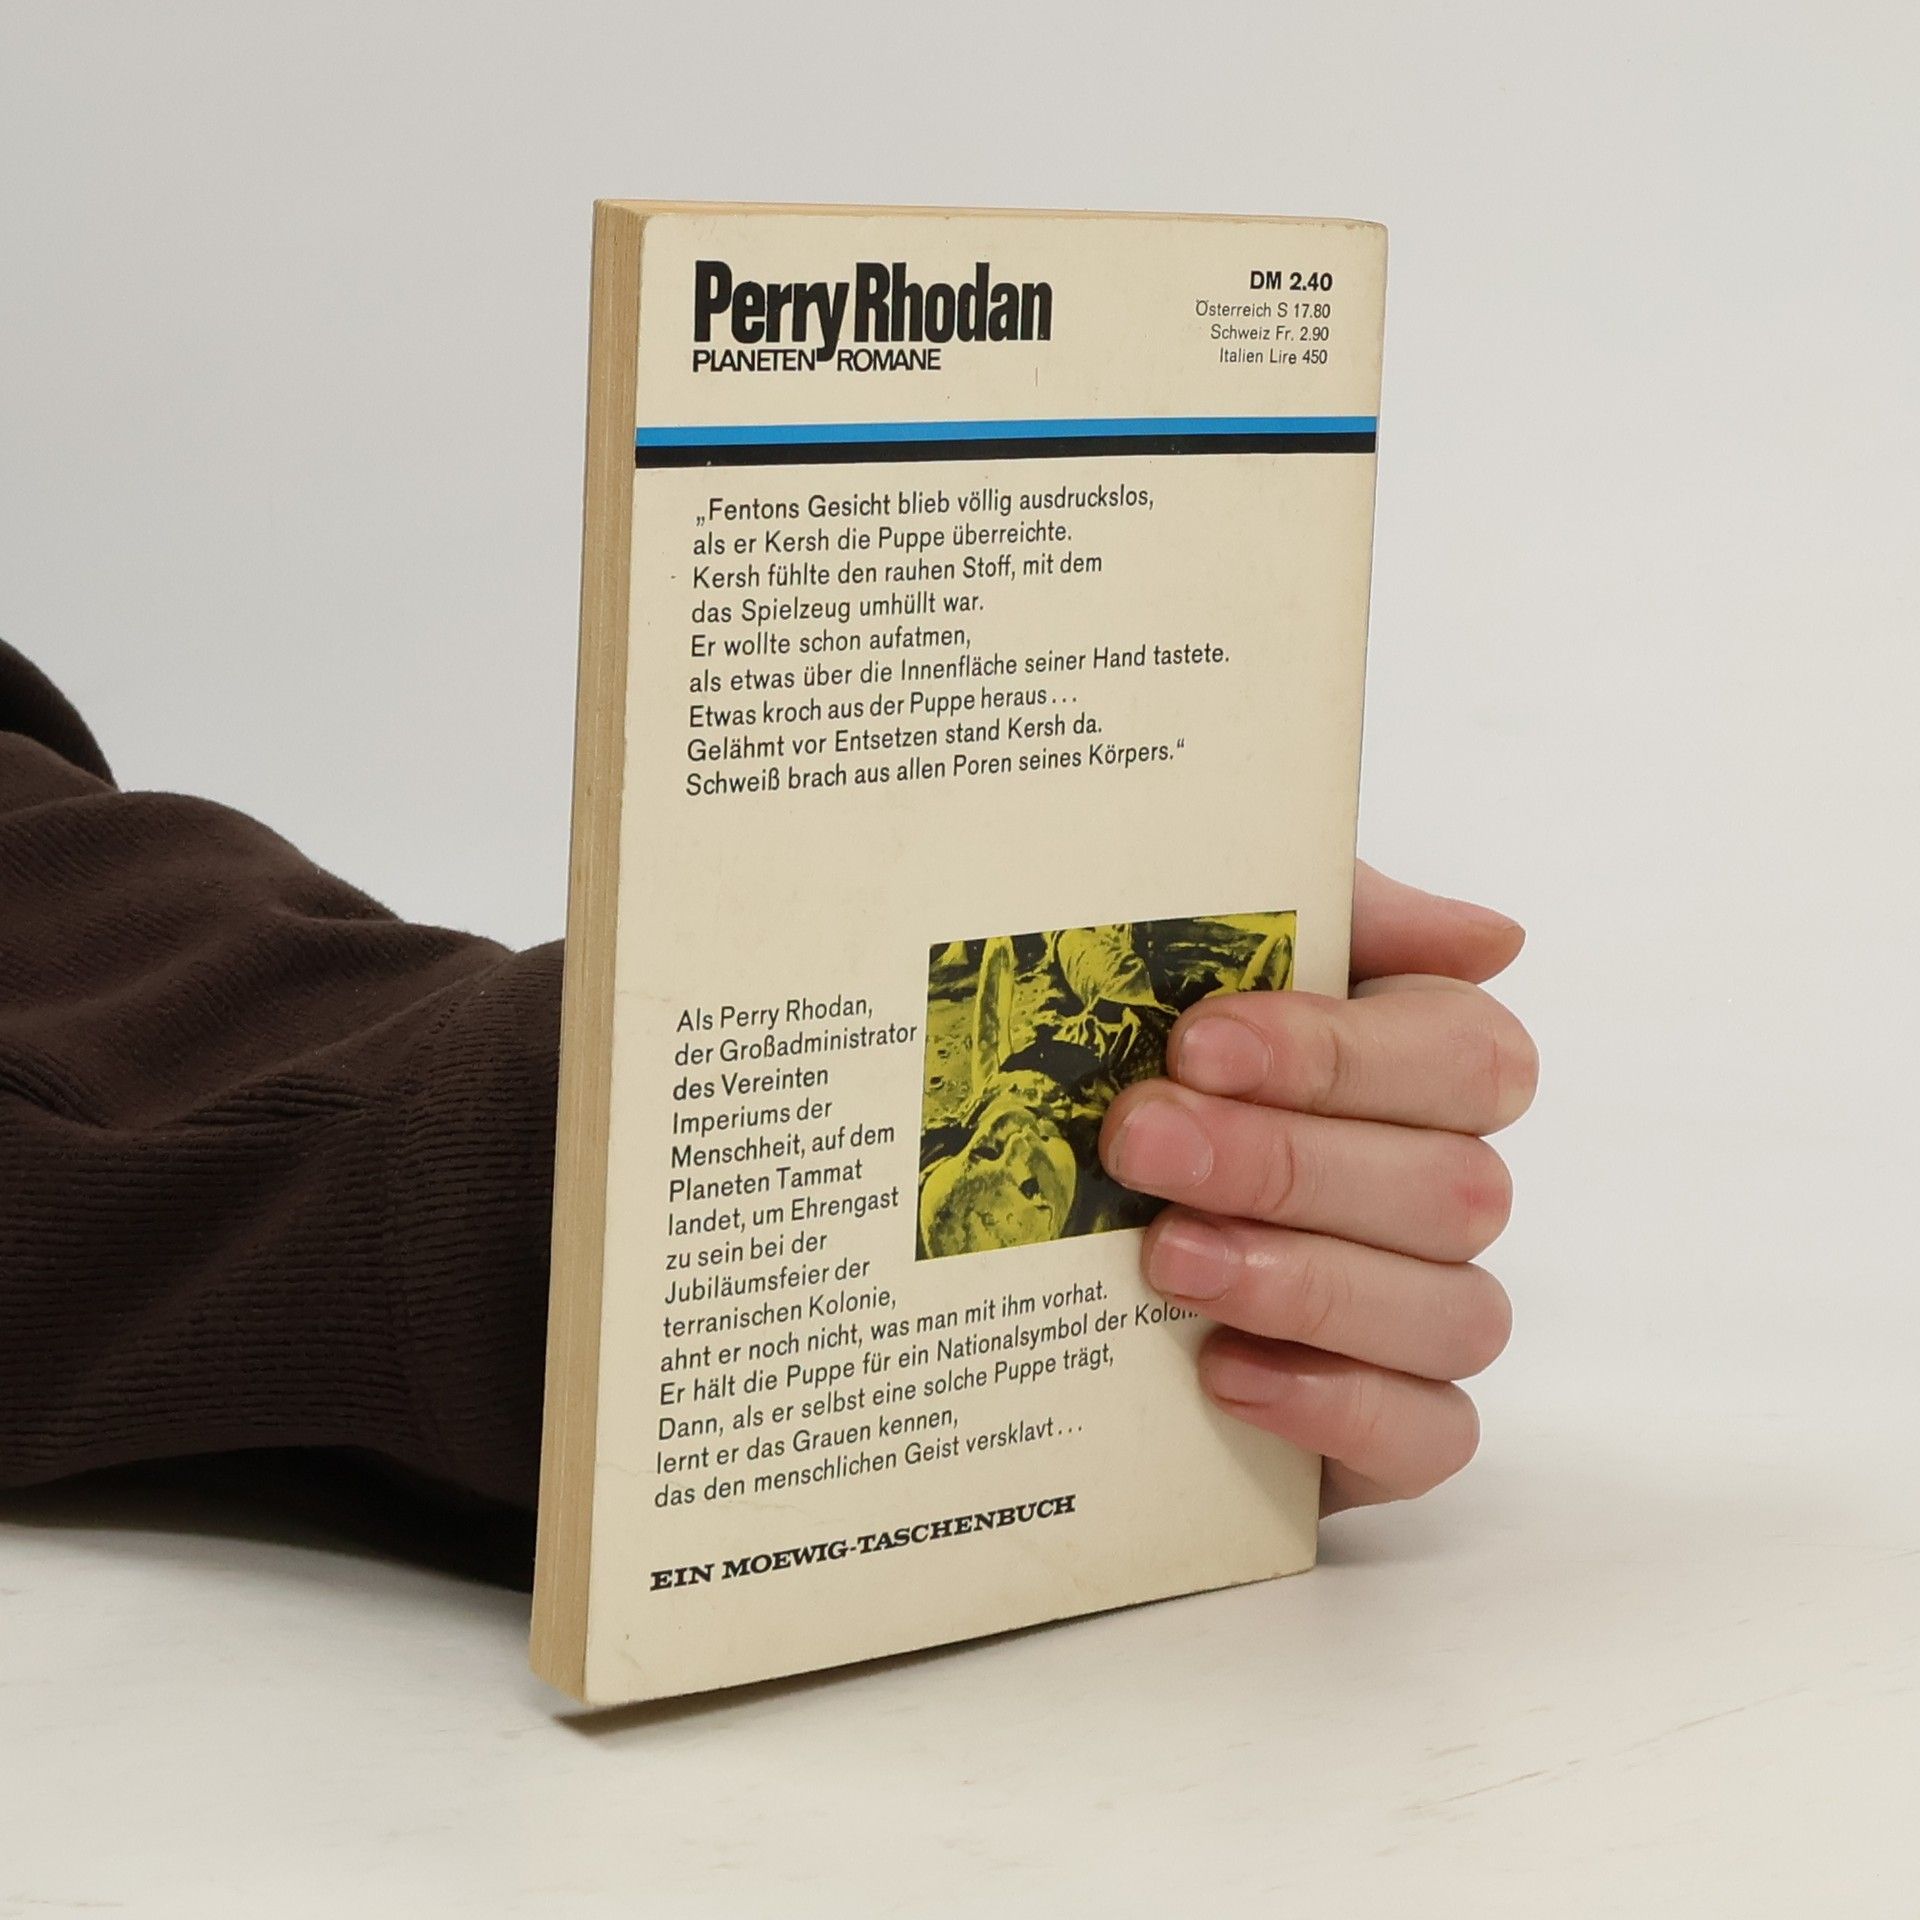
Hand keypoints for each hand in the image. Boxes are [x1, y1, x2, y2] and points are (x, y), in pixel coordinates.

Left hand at [1098, 865, 1535, 1512]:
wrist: (1036, 1248)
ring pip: (1454, 1310)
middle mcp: (1444, 1192)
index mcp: (1423, 1069)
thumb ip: (1327, 918)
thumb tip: (1491, 938)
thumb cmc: (1149, 1080)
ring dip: (1304, 1281)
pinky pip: (1434, 1435)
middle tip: (1142, 1142)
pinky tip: (1225, 1373)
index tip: (1199, 1042)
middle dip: (1285, 1162)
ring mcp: (1428, 1317)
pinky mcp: (1395, 1431)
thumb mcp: (1204, 964)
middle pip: (1452, 1186)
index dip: (1341, 1052)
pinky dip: (1336, 1405)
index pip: (1466, 1054)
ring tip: (1166, 1260)